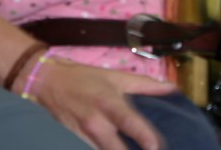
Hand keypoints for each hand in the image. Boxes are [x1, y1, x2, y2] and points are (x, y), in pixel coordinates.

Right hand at [35, 57, 174, 149]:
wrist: (47, 83)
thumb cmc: (85, 79)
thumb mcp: (116, 77)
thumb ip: (146, 85)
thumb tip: (172, 89)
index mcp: (109, 104)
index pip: (130, 123)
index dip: (145, 137)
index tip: (156, 147)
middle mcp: (96, 124)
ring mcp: (83, 137)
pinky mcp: (74, 144)